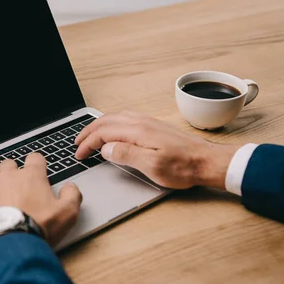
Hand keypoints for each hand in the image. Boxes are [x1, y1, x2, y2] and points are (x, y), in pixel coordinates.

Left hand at [0, 153, 82, 247]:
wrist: (12, 243)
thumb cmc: (38, 228)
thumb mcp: (68, 214)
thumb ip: (72, 197)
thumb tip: (71, 188)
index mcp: (32, 177)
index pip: (35, 158)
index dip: (37, 164)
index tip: (37, 171)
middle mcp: (9, 176)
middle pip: (9, 163)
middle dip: (12, 171)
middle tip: (15, 186)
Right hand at [74, 110, 240, 189]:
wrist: (207, 161)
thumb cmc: (183, 166)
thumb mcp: (152, 166)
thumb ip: (127, 155)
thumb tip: (106, 148)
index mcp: (138, 131)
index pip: (104, 133)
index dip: (88, 143)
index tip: (80, 154)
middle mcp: (142, 123)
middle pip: (107, 121)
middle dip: (88, 132)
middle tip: (77, 144)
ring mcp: (148, 122)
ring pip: (116, 117)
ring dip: (99, 125)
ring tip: (90, 135)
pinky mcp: (154, 126)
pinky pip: (126, 118)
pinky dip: (112, 123)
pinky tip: (113, 129)